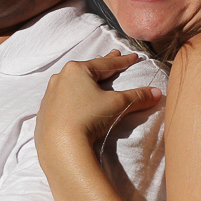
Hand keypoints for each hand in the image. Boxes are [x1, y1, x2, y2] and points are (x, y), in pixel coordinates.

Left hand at [36, 51, 161, 164]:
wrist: (61, 145)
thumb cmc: (89, 118)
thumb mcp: (117, 104)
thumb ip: (137, 96)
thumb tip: (156, 93)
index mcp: (76, 70)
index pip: (106, 64)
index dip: (122, 61)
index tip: (133, 57)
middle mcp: (60, 79)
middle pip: (86, 70)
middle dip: (102, 65)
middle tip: (113, 55)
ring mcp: (50, 96)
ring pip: (71, 83)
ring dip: (83, 80)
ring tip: (92, 77)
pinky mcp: (44, 113)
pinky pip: (61, 100)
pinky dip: (71, 97)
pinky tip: (73, 100)